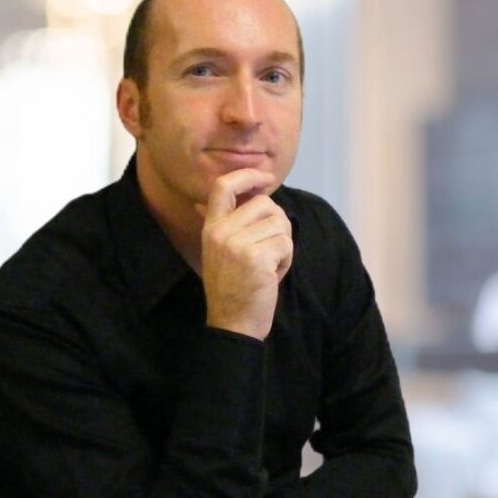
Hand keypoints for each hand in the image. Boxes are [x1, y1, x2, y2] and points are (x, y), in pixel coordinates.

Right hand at [196, 169, 293, 340]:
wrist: (233, 323)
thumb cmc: (232, 287)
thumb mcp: (218, 250)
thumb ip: (223, 222)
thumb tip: (217, 195)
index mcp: (211, 228)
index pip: (224, 186)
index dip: (248, 175)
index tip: (265, 178)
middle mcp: (220, 232)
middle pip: (265, 204)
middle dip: (277, 223)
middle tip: (270, 247)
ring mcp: (238, 244)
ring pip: (280, 224)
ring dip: (283, 244)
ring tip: (269, 264)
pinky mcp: (257, 257)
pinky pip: (286, 244)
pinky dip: (287, 259)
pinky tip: (272, 274)